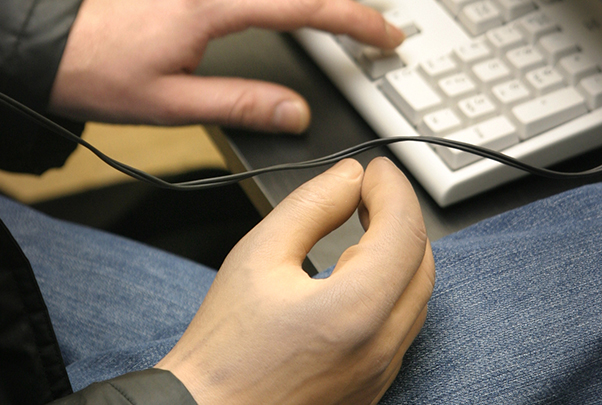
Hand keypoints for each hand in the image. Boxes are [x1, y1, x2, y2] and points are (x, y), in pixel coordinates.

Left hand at [48, 0, 403, 132]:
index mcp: (214, 5)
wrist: (50, 45)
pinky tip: (294, 17)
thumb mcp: (173, 102)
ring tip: (347, 24)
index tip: (386, 36)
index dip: (355, 20)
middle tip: (378, 32)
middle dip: (348, 5)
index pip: (306, 6)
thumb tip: (293, 112)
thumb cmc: (98, 69)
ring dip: (318, 2)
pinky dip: (288, 4)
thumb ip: (241, 103)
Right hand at [155, 158, 434, 403]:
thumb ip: (311, 207)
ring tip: (368, 221)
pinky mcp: (374, 383)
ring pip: (417, 294)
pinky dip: (394, 284)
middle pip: (420, 261)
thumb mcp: (258, 256)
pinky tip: (365, 270)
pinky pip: (403, 322)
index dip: (392, 190)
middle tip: (370, 191)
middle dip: (400, 215)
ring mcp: (381, 371)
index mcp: (353, 312)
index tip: (375, 171)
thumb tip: (347, 178)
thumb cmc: (224, 347)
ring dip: (401, 249)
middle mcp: (379, 347)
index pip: (401, 231)